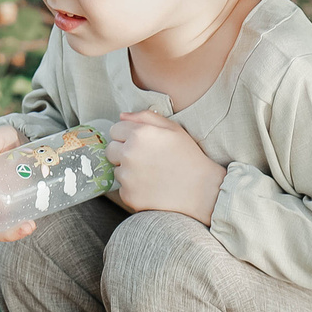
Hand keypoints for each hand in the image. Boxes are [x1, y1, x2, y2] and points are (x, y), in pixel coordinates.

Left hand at [108, 111, 225, 225]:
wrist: (200, 190)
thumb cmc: (188, 157)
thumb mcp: (173, 129)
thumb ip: (145, 117)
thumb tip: (121, 116)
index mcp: (139, 134)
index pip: (115, 130)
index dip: (127, 135)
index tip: (142, 143)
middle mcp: (129, 154)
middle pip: (110, 150)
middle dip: (123, 152)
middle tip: (145, 159)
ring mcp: (127, 176)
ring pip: (116, 170)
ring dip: (128, 171)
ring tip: (151, 174)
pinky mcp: (128, 195)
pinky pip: (123, 188)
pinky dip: (133, 188)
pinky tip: (151, 187)